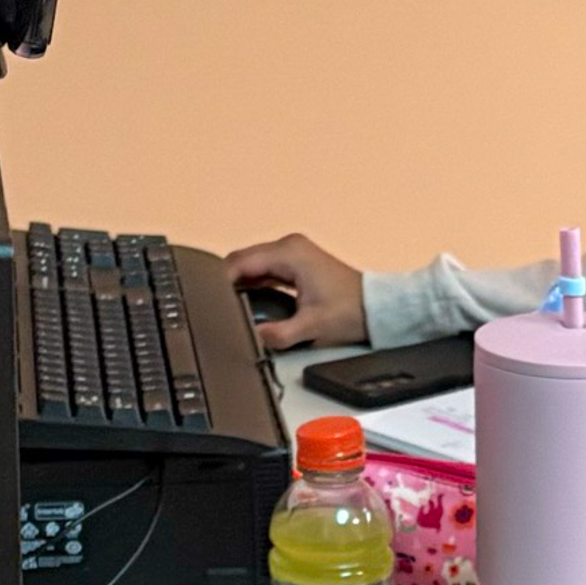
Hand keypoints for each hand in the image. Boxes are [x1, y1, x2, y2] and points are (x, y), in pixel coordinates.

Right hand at [218, 232, 363, 348]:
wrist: (378, 308)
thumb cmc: (352, 311)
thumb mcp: (312, 327)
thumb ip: (279, 334)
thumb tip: (254, 338)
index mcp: (289, 253)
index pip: (240, 262)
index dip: (220, 281)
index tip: (207, 300)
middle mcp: (288, 247)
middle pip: (242, 261)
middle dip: (226, 282)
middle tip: (213, 307)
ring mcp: (293, 253)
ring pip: (252, 265)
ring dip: (239, 283)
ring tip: (224, 306)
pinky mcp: (296, 263)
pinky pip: (264, 270)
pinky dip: (253, 283)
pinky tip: (244, 301)